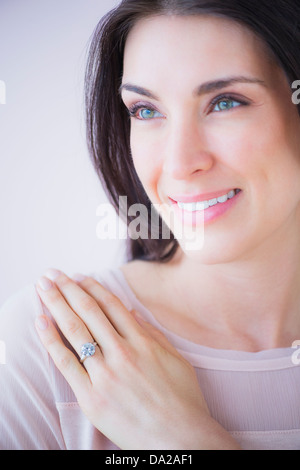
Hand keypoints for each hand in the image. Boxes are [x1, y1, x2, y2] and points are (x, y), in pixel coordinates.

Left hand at [35, 269, 239, 449]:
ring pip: (76, 331)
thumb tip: (132, 313)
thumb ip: (153, 334)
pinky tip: (41, 322)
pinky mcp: (92, 396)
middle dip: (68, 289)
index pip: (111, 306)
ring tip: (43, 287)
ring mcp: (106, 373)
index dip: (92, 288)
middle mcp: (123, 352)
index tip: (79, 277)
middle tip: (52, 274)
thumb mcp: (176, 359)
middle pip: (89, 312)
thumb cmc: (183, 400)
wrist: (180, 438)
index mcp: (143, 341)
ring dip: (57, 305)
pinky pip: (67, 364)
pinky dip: (52, 341)